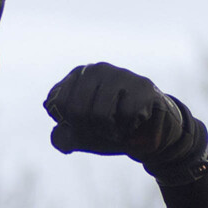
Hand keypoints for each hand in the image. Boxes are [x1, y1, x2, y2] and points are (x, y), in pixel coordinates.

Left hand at [44, 63, 206, 168]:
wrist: (148, 133)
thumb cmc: (111, 129)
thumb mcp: (82, 137)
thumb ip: (62, 138)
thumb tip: (58, 136)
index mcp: (77, 76)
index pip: (58, 104)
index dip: (71, 125)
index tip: (85, 126)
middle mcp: (97, 69)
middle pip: (78, 111)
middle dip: (91, 130)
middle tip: (106, 130)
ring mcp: (121, 74)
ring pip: (101, 114)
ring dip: (110, 132)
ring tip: (119, 127)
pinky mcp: (143, 86)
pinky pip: (126, 115)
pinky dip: (129, 128)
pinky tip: (135, 123)